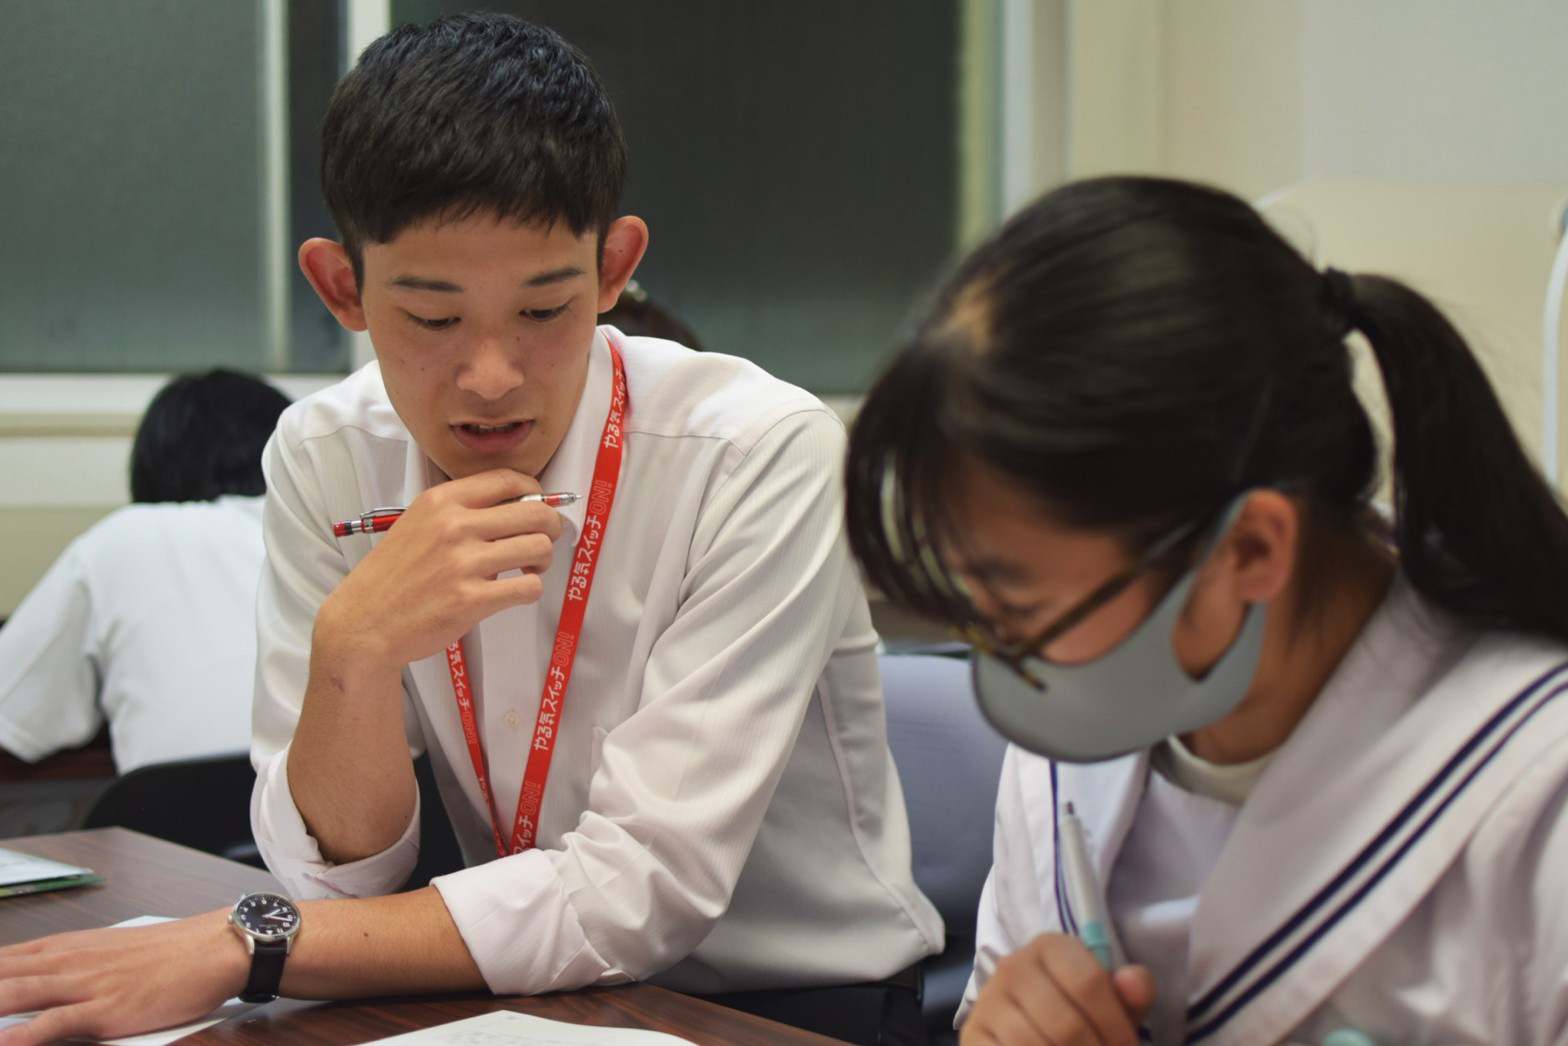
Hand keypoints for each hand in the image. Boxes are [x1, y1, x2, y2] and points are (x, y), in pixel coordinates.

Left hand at [0, 911, 245, 1044]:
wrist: (214, 947)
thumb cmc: (167, 956)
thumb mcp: (107, 954)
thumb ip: (64, 971)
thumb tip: (30, 985)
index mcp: (60, 949)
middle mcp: (62, 963)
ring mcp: (82, 985)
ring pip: (10, 996)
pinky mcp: (104, 1009)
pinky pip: (52, 1024)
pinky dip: (21, 1035)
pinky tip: (3, 1042)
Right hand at [318, 468, 564, 672]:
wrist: (365, 621)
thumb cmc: (394, 577)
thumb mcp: (418, 524)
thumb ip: (460, 512)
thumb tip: (516, 506)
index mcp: (441, 502)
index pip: (508, 479)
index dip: (536, 491)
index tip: (539, 504)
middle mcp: (454, 526)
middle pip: (535, 513)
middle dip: (550, 527)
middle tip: (543, 540)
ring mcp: (463, 563)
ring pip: (539, 547)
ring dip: (543, 560)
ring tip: (529, 568)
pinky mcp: (472, 599)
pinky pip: (528, 587)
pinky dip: (530, 589)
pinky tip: (514, 591)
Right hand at [960, 932, 1154, 1045]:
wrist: (1026, 1026)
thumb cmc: (1079, 1011)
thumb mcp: (1111, 1002)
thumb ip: (1133, 991)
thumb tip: (1133, 982)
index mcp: (1050, 947)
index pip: (1088, 983)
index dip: (1116, 1025)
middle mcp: (1013, 967)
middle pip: (1067, 1024)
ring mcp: (988, 1002)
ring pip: (1035, 1045)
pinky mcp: (972, 1034)